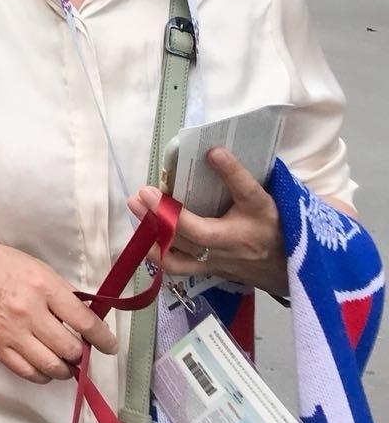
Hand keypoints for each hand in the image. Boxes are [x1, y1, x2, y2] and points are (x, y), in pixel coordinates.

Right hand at [0, 235, 116, 383]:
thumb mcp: (36, 267)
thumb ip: (61, 292)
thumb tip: (84, 317)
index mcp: (43, 286)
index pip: (84, 321)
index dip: (103, 338)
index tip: (109, 345)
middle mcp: (30, 311)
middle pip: (70, 348)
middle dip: (81, 353)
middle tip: (81, 349)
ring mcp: (12, 332)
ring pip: (53, 366)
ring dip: (65, 368)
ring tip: (65, 361)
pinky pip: (29, 373)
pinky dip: (43, 375)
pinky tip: (45, 367)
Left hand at [127, 148, 286, 295]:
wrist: (285, 269)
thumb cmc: (270, 228)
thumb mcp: (261, 200)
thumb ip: (238, 177)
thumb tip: (213, 151)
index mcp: (253, 221)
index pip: (243, 196)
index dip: (229, 175)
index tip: (209, 154)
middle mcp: (230, 246)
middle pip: (194, 234)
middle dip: (163, 212)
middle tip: (142, 191)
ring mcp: (215, 262)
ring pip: (179, 255)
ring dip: (153, 232)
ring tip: (137, 208)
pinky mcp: (206, 271)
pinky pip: (177, 267)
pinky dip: (156, 252)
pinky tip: (144, 233)